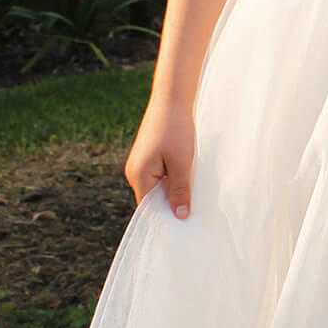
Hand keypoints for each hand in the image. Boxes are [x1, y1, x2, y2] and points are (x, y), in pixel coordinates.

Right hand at [124, 99, 195, 217]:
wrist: (171, 99)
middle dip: (171, 205)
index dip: (165, 219)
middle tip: (193, 214)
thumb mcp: (182, 164)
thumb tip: (179, 216)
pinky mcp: (148, 156)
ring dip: (173, 191)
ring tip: (193, 195)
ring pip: (157, 187)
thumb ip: (180, 191)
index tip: (183, 227)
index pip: (149, 209)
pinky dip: (172, 179)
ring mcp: (140, 163)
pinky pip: (159, 176)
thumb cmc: (176, 130)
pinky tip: (187, 178)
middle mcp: (134, 171)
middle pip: (152, 199)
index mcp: (138, 175)